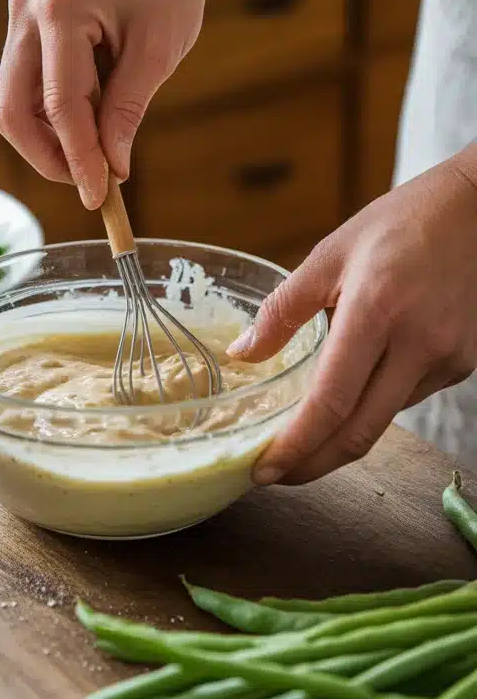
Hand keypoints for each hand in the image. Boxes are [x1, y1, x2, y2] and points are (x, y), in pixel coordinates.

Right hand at [0, 0, 206, 207]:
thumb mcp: (158, 52)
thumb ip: (127, 110)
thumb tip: (112, 168)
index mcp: (60, 7)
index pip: (60, 103)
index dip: (79, 158)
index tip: (101, 197)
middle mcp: (25, 11)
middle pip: (13, 110)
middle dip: (50, 157)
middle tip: (93, 184)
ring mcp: (17, 20)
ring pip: (13, 108)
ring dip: (50, 142)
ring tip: (99, 152)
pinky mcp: (21, 33)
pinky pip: (24, 94)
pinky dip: (52, 122)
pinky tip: (89, 125)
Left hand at [230, 149, 476, 483]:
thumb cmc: (403, 222)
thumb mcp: (332, 252)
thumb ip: (284, 308)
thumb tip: (244, 353)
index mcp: (377, 311)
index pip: (331, 402)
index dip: (295, 446)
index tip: (263, 468)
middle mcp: (418, 343)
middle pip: (360, 433)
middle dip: (312, 465)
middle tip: (276, 475)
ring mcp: (447, 359)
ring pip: (383, 419)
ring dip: (341, 435)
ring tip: (303, 433)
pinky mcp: (462, 364)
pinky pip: (407, 398)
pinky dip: (373, 405)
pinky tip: (354, 391)